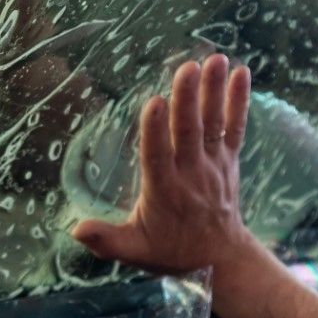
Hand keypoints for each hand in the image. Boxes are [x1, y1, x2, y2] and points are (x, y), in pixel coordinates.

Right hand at [71, 54, 252, 272]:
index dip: (155, 130)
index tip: (153, 103)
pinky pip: (235, 127)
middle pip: (189, 132)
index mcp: (164, 192)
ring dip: (214, 91)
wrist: (221, 258)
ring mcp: (213, 165)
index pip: (158, 157)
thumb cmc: (170, 250)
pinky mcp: (229, 159)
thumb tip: (75, 230)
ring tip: (216, 60)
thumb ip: (105, 240)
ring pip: (213, 124)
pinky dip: (239, 101)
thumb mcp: (133, 251)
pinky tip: (242, 73)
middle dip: (188, 99)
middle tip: (187, 68)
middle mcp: (191, 174)